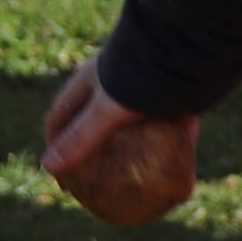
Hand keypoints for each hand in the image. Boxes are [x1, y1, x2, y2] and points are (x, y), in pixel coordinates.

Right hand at [42, 59, 199, 227]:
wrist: (192, 47)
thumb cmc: (143, 72)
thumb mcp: (110, 108)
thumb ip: (82, 137)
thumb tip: (48, 168)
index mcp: (92, 82)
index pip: (62, 117)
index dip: (57, 146)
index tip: (63, 180)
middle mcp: (117, 85)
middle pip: (99, 127)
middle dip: (98, 157)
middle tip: (99, 192)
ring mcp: (146, 92)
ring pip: (137, 135)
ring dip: (138, 162)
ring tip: (141, 193)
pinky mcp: (175, 99)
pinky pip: (170, 135)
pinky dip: (173, 158)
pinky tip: (181, 186)